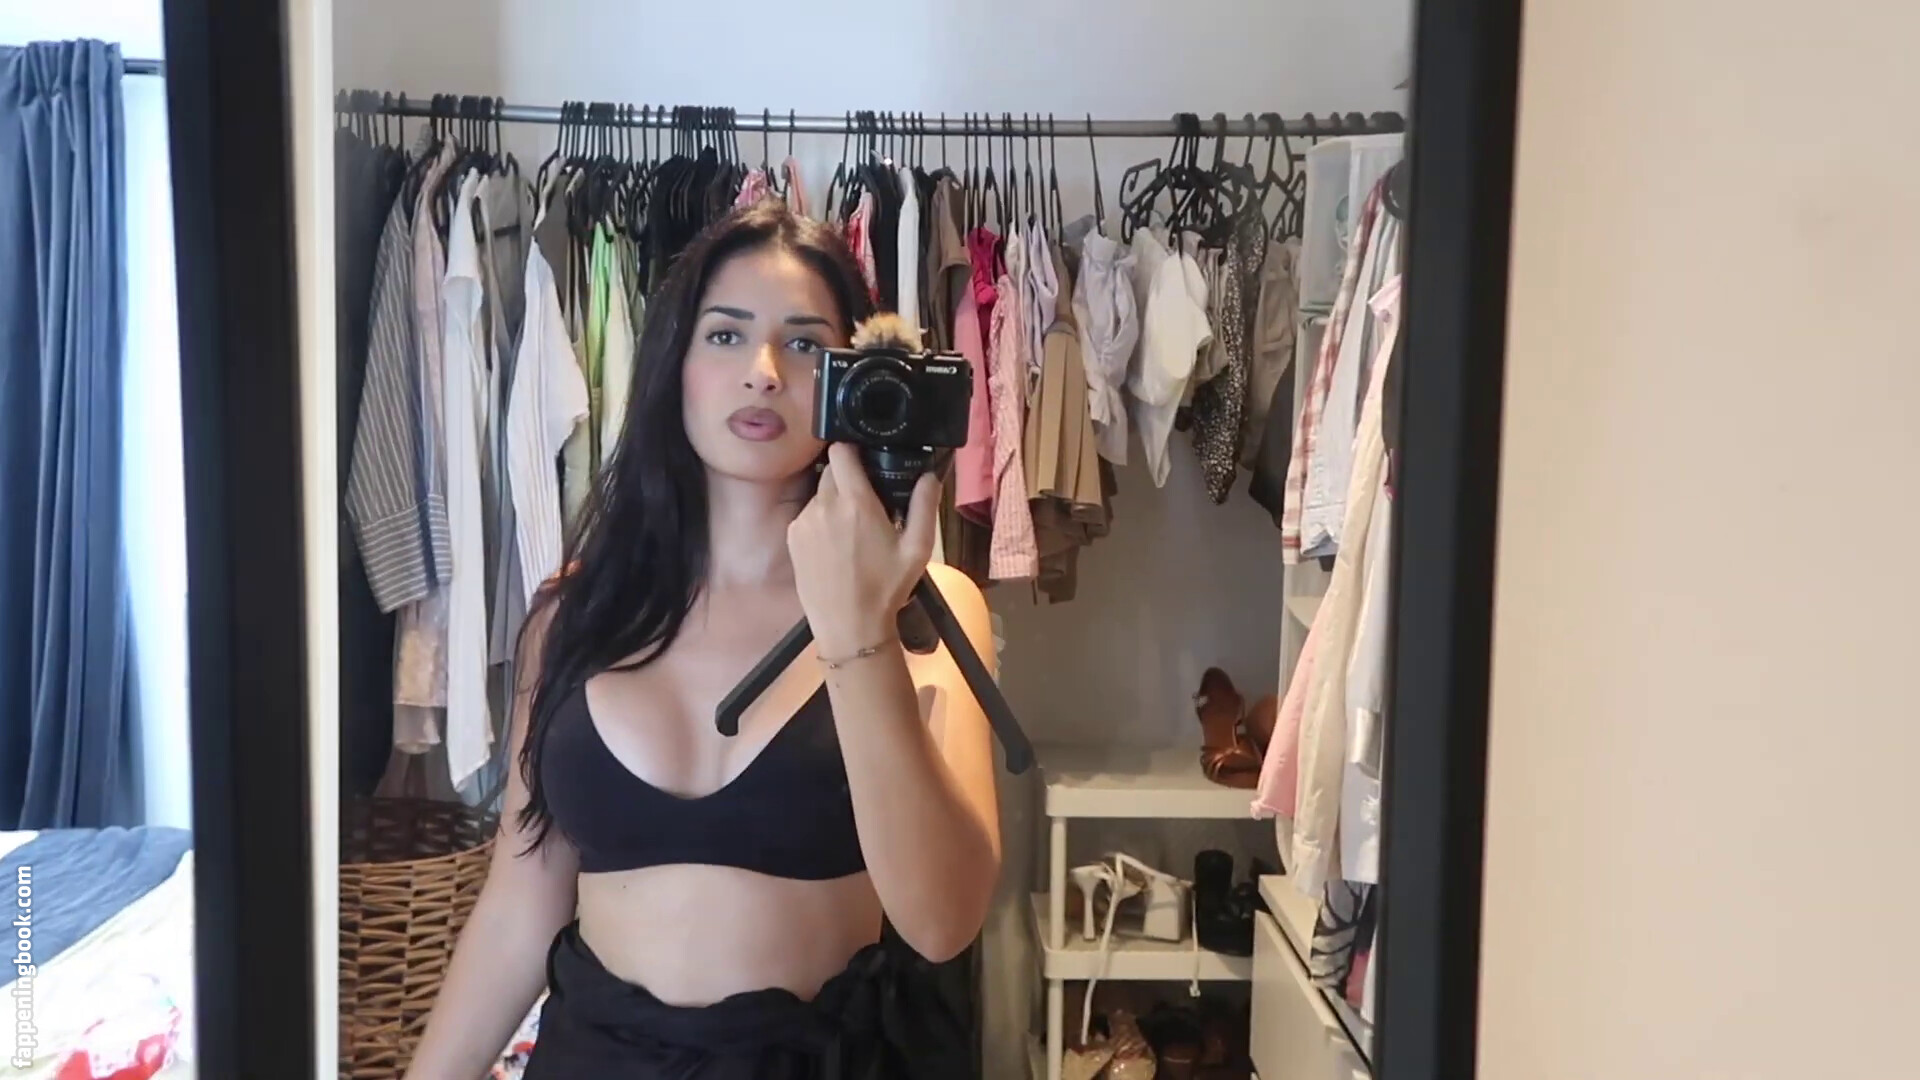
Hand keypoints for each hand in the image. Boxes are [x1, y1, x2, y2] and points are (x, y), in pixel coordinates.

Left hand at [788, 443, 940, 656]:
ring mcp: (804, 522)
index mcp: (856, 502)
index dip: (851, 449)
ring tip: (851, 529)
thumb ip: (924, 506)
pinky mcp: (793, 538)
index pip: (841, 451)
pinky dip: (820, 521)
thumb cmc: (886, 588)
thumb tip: (929, 476)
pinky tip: (834, 545)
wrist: (849, 627)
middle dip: (847, 478)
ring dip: (833, 501)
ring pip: (819, 494)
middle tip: (866, 500)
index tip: (864, 459)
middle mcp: (825, 505)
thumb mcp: (917, 549)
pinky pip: (807, 516)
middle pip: (831, 471)